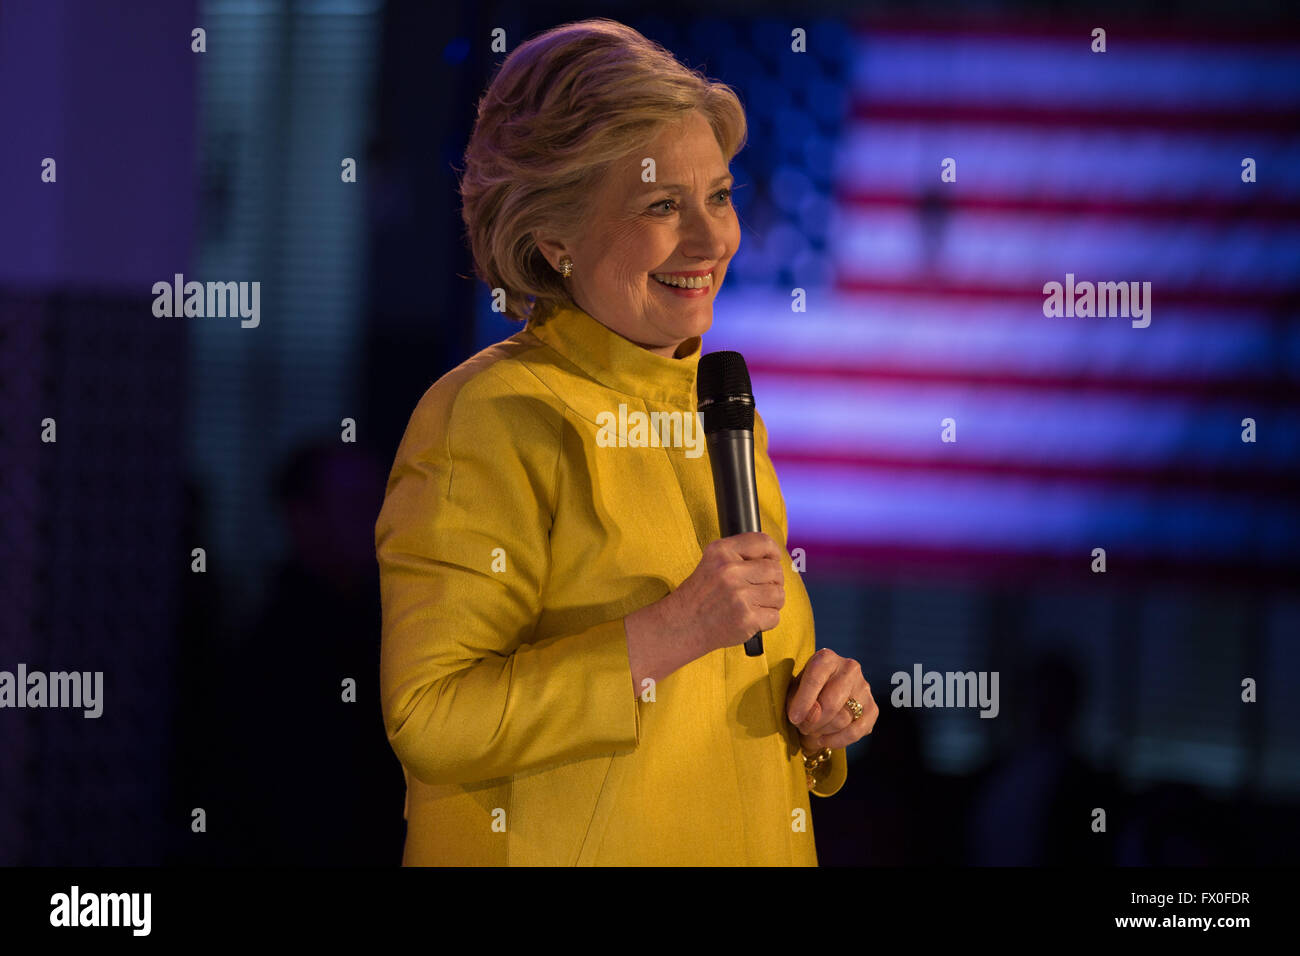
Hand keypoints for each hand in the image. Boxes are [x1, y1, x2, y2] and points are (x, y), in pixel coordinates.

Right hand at [624, 533, 784, 693]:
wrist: (682, 625)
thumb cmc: (700, 596)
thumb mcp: (712, 563)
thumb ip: (739, 555)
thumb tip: (775, 557)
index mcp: (721, 552)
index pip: (763, 542)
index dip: (773, 552)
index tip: (772, 560)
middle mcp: (729, 571)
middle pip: (775, 570)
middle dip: (773, 582)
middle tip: (758, 590)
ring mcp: (739, 595)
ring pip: (779, 594)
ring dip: (771, 602)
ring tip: (754, 605)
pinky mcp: (746, 618)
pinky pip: (775, 616)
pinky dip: (766, 620)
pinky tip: (750, 618)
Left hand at [786, 648, 877, 752]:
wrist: (822, 697)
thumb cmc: (804, 692)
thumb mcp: (794, 692)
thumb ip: (799, 701)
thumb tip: (813, 715)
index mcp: (826, 658)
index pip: (815, 679)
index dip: (803, 702)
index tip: (794, 719)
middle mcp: (849, 668)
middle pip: (831, 703)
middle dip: (813, 722)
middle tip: (803, 727)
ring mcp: (864, 687)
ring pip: (843, 719)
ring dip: (823, 731)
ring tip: (812, 731)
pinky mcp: (872, 707)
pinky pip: (856, 731)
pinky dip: (838, 740)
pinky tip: (825, 740)